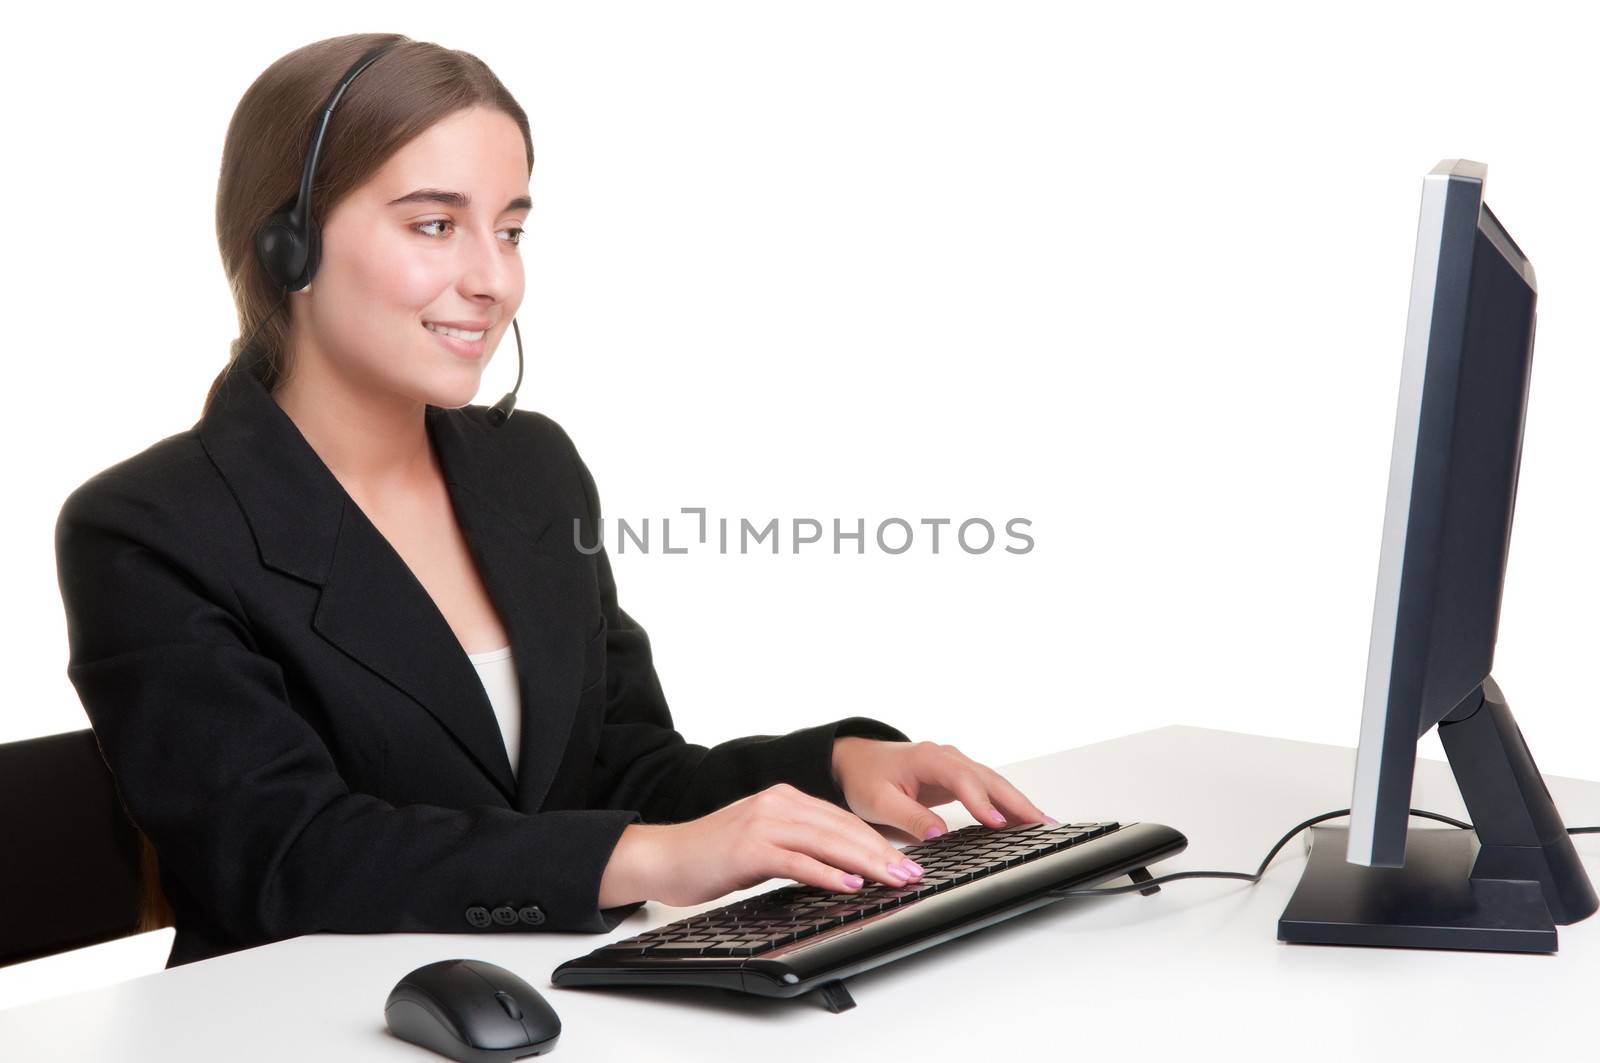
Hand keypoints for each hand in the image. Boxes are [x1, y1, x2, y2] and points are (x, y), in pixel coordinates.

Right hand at [598, 783, 927, 908]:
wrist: (664, 856)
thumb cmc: (712, 855)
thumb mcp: (763, 842)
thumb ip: (798, 845)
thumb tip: (842, 867)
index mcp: (784, 798)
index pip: (843, 819)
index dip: (878, 841)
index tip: (906, 861)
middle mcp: (778, 803)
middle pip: (842, 828)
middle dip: (883, 853)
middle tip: (912, 874)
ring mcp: (763, 822)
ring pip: (828, 841)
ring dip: (866, 863)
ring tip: (894, 880)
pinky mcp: (749, 847)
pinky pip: (798, 860)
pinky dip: (827, 872)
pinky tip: (849, 884)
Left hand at [830, 738, 1057, 840]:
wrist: (856, 760)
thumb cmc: (865, 777)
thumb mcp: (878, 801)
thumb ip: (909, 817)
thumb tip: (938, 835)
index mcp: (928, 758)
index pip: (962, 779)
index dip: (981, 801)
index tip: (998, 823)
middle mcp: (947, 757)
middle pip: (989, 779)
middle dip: (1018, 802)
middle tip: (1044, 825)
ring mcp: (955, 765)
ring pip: (994, 783)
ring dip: (1018, 803)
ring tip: (1044, 826)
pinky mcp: (957, 777)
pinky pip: (987, 789)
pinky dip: (1006, 804)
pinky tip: (1022, 820)